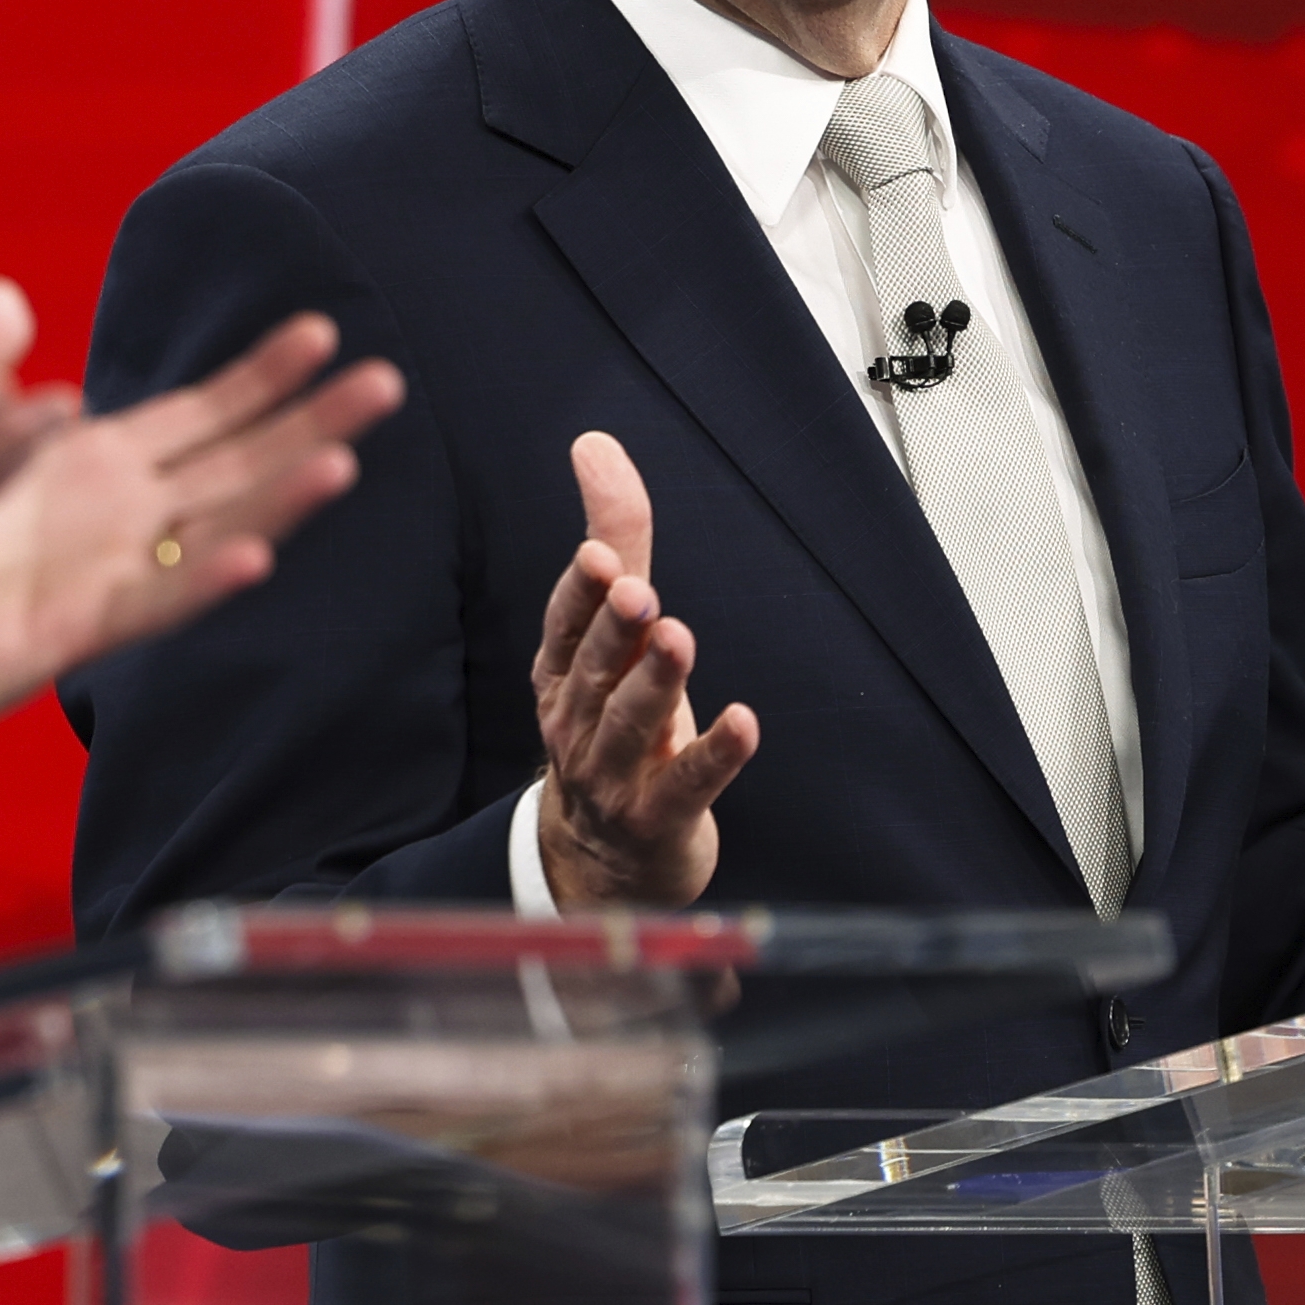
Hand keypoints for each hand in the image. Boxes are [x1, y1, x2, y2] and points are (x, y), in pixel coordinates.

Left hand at [0, 315, 403, 768]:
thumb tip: (4, 296)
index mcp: (96, 464)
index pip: (201, 411)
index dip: (261, 374)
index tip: (323, 329)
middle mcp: (119, 518)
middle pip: (236, 463)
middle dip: (309, 422)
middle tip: (388, 381)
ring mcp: (104, 575)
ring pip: (214, 529)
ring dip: (279, 499)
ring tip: (343, 460)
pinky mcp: (70, 631)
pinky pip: (152, 603)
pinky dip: (204, 578)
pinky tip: (255, 554)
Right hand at [531, 432, 759, 909]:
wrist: (603, 859)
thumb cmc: (611, 726)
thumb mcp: (611, 633)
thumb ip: (614, 537)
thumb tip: (595, 445)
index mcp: (561, 674)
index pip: (564, 626)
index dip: (580, 593)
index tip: (599, 557)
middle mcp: (578, 721)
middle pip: (596, 670)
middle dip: (614, 629)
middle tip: (638, 592)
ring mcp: (612, 775)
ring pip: (631, 724)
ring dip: (657, 682)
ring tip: (679, 638)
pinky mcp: (657, 818)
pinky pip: (685, 784)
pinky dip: (715, 755)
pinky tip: (744, 723)